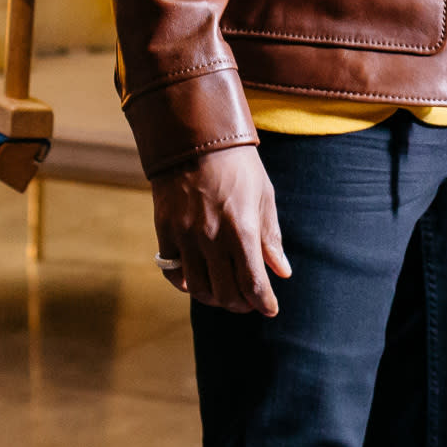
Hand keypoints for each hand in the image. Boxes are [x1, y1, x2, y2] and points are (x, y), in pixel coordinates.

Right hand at [152, 146, 289, 314]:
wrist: (194, 138)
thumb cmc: (237, 165)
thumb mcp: (263, 196)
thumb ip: (270, 238)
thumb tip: (282, 273)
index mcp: (241, 229)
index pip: (253, 284)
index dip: (263, 303)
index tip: (270, 308)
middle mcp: (211, 237)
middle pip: (225, 293)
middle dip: (241, 304)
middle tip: (249, 302)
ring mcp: (185, 235)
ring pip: (198, 289)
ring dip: (214, 298)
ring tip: (225, 293)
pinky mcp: (165, 231)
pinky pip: (173, 273)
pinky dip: (186, 284)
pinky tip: (198, 281)